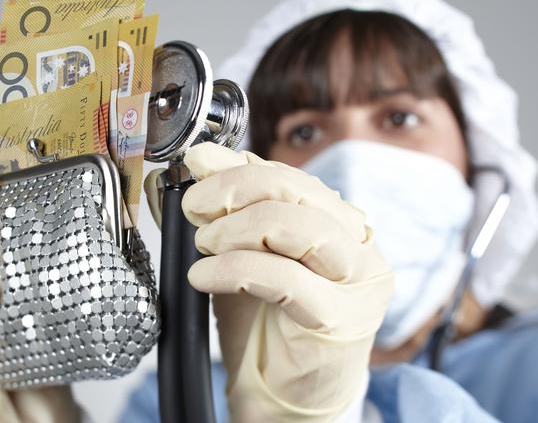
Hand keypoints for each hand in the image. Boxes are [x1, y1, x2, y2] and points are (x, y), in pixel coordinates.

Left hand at [177, 143, 393, 420]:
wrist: (284, 393)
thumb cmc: (266, 321)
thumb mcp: (239, 254)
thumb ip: (224, 208)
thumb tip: (197, 161)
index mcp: (337, 221)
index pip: (289, 176)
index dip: (238, 166)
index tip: (196, 167)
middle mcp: (357, 243)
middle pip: (297, 191)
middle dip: (235, 190)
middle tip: (195, 208)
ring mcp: (357, 280)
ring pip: (301, 226)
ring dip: (238, 228)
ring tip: (204, 245)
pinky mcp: (344, 319)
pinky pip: (286, 279)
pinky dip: (235, 269)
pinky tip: (203, 276)